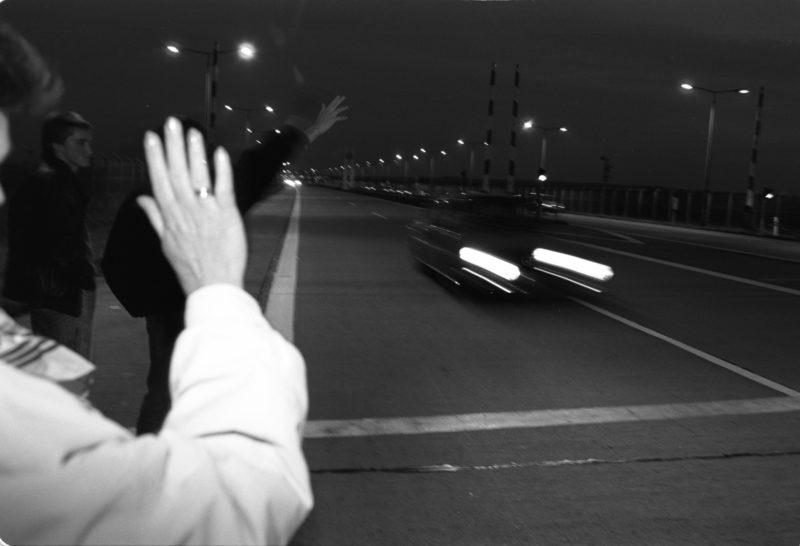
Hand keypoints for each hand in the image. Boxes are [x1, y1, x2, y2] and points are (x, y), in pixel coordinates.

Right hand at [137, 117, 246, 294]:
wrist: (213, 284)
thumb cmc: (190, 267)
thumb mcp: (165, 243)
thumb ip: (154, 217)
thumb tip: (141, 199)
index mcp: (169, 215)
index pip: (159, 179)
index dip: (155, 157)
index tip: (151, 137)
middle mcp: (185, 209)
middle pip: (177, 171)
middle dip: (173, 145)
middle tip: (171, 122)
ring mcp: (207, 210)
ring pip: (198, 175)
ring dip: (195, 152)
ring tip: (192, 131)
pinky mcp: (227, 214)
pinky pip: (223, 187)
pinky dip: (221, 170)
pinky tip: (218, 152)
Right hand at [304, 95, 347, 142]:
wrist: (317, 127)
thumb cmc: (319, 121)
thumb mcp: (321, 113)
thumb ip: (323, 108)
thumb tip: (323, 103)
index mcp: (326, 109)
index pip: (332, 103)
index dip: (335, 99)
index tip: (339, 96)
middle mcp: (329, 111)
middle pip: (335, 104)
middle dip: (340, 100)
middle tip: (344, 97)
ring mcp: (331, 115)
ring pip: (338, 110)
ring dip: (343, 108)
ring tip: (348, 107)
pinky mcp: (332, 119)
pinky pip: (339, 118)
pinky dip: (343, 118)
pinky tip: (346, 117)